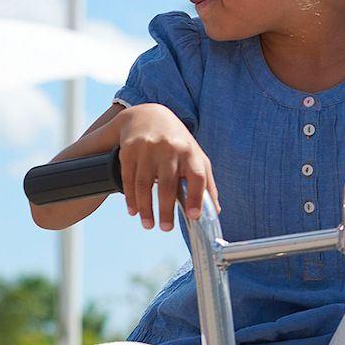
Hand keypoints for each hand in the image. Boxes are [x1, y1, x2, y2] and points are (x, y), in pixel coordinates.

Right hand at [117, 104, 219, 230]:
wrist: (148, 115)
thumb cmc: (177, 142)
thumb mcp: (195, 156)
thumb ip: (205, 183)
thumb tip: (215, 212)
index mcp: (190, 152)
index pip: (197, 176)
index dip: (197, 197)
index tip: (193, 216)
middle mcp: (169, 148)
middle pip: (167, 184)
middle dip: (166, 210)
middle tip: (165, 229)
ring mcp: (147, 148)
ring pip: (144, 184)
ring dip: (145, 208)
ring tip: (148, 225)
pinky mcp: (129, 150)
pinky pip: (128, 178)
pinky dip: (131, 198)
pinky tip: (133, 211)